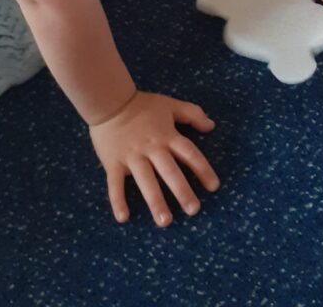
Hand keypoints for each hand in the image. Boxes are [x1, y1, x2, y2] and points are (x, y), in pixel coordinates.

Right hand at [89, 91, 219, 226]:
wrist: (109, 101)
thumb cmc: (142, 105)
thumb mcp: (170, 105)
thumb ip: (192, 114)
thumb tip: (211, 126)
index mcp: (167, 136)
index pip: (189, 154)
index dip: (203, 169)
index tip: (214, 187)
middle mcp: (152, 149)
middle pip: (170, 172)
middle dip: (182, 191)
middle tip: (194, 210)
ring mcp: (132, 157)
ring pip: (146, 181)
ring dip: (155, 201)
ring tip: (165, 221)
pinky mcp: (113, 163)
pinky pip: (115, 184)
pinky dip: (118, 200)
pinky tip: (124, 217)